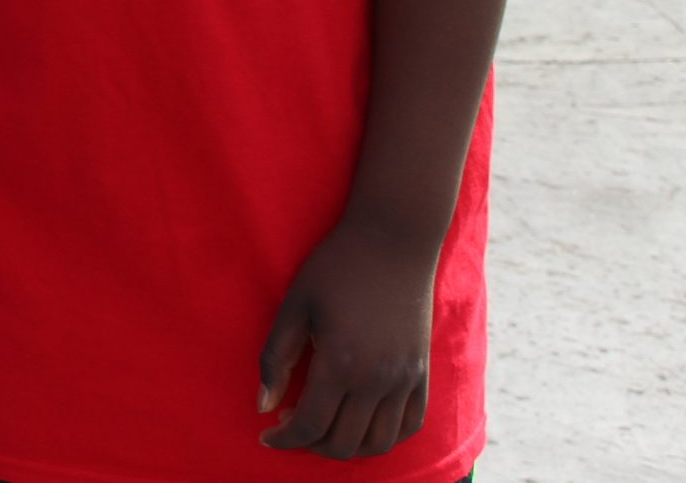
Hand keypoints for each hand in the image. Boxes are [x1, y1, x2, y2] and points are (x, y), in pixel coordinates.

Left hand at [257, 214, 440, 458]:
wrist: (393, 240)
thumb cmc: (335, 267)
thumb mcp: (294, 306)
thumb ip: (276, 359)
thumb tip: (263, 407)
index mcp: (341, 364)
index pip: (309, 425)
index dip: (283, 439)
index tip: (265, 435)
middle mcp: (378, 380)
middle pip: (344, 444)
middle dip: (311, 445)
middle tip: (290, 425)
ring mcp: (405, 379)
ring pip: (380, 443)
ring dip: (348, 445)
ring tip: (323, 425)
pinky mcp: (422, 372)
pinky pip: (410, 425)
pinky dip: (385, 435)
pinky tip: (360, 420)